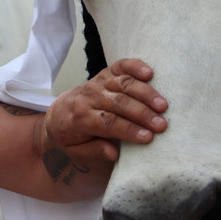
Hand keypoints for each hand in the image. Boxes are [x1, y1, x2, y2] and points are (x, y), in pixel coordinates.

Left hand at [40, 59, 167, 170]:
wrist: (57, 114)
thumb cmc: (71, 135)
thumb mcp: (76, 151)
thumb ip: (94, 152)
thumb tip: (114, 153)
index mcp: (81, 118)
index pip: (108, 123)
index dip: (129, 130)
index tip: (148, 137)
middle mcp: (89, 97)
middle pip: (119, 103)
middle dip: (142, 114)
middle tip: (162, 124)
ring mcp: (98, 82)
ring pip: (123, 84)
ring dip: (145, 94)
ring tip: (163, 105)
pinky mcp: (105, 73)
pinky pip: (120, 66)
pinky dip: (135, 66)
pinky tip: (149, 72)